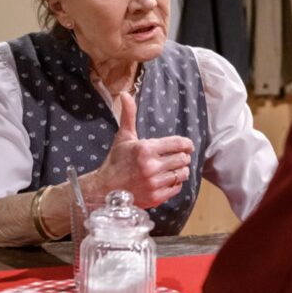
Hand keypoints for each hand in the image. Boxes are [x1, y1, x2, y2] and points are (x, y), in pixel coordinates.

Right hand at [81, 92, 194, 207]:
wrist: (104, 190)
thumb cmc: (115, 162)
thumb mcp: (123, 137)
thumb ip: (129, 115)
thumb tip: (125, 94)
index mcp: (145, 149)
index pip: (179, 144)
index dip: (187, 144)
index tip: (187, 146)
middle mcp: (151, 166)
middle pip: (183, 159)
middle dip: (183, 157)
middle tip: (178, 157)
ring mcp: (154, 183)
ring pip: (182, 174)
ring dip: (181, 170)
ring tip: (173, 168)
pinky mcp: (156, 197)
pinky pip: (177, 188)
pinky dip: (175, 184)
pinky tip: (167, 180)